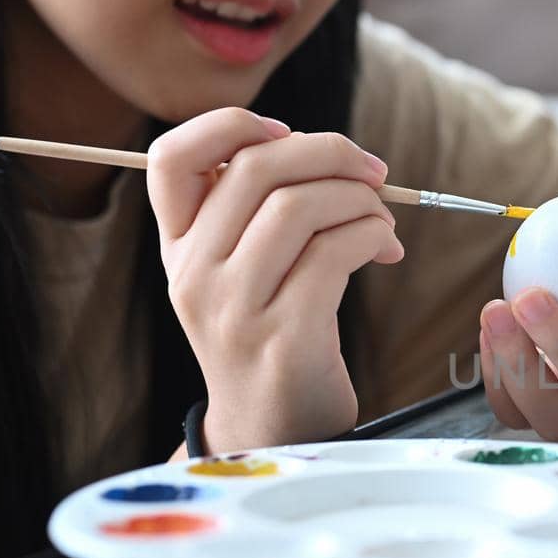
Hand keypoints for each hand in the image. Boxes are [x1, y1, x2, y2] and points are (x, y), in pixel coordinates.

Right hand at [147, 108, 403, 452]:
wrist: (272, 431)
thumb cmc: (270, 336)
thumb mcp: (238, 274)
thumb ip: (251, 214)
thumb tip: (318, 149)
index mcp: (177, 248)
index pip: (171, 157)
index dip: (231, 125)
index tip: (286, 133)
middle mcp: (194, 274)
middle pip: (254, 167)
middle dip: (329, 151)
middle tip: (373, 172)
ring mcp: (235, 307)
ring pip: (299, 205)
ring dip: (359, 197)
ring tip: (382, 218)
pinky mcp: (285, 336)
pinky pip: (335, 252)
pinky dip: (373, 233)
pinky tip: (387, 249)